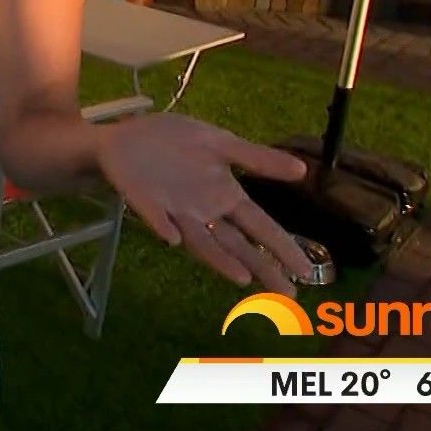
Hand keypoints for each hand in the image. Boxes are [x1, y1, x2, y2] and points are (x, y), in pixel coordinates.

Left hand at [95, 113, 314, 294]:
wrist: (125, 134)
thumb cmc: (172, 142)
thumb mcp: (219, 142)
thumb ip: (256, 158)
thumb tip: (303, 170)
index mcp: (224, 195)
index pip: (260, 226)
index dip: (282, 247)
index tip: (306, 272)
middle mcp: (202, 211)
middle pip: (236, 244)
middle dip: (261, 267)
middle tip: (287, 296)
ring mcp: (173, 210)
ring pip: (199, 240)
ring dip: (218, 259)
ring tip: (242, 278)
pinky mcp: (143, 201)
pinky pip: (153, 216)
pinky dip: (162, 226)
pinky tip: (173, 238)